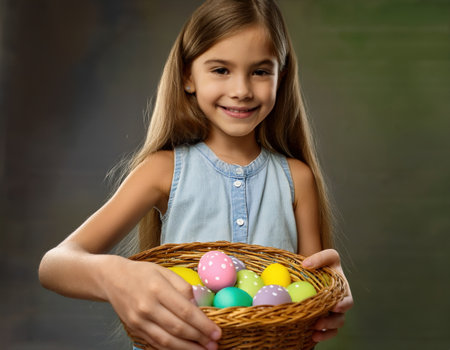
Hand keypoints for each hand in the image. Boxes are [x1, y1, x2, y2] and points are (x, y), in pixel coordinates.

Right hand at [102, 257, 220, 349]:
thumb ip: (183, 287)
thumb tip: (198, 304)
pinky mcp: (135, 329)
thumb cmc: (142, 273)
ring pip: (167, 340)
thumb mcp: (164, 271)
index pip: (185, 311)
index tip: (217, 332)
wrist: (112, 278)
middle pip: (178, 328)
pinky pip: (156, 343)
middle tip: (214, 344)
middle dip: (199, 339)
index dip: (203, 324)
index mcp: (158, 289)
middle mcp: (147, 307)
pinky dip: (171, 349)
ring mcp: (139, 320)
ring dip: (187, 349)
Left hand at [301, 249, 352, 341]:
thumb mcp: (327, 256)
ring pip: (333, 327)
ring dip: (325, 332)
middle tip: (318, 323)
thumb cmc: (324, 263)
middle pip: (340, 318)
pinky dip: (320, 336)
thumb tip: (306, 265)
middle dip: (331, 322)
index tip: (334, 306)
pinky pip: (324, 331)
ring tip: (314, 333)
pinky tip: (311, 337)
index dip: (343, 305)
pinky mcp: (322, 318)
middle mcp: (339, 304)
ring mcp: (330, 313)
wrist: (314, 270)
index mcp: (343, 291)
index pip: (347, 301)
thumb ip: (320, 257)